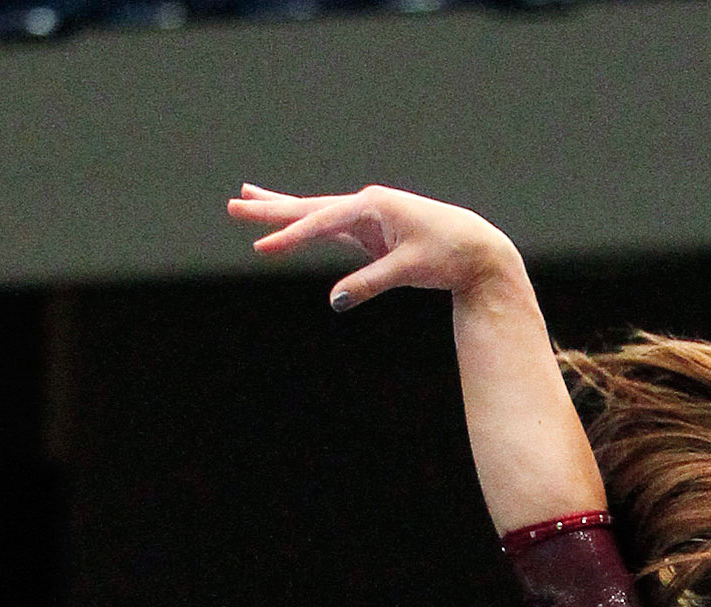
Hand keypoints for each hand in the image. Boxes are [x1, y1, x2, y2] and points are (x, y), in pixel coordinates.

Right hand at [228, 182, 513, 310]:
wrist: (476, 247)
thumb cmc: (447, 254)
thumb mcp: (409, 270)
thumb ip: (370, 284)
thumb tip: (335, 302)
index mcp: (372, 206)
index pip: (322, 221)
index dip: (291, 236)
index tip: (263, 247)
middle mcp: (365, 204)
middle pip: (309, 207)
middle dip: (271, 209)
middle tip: (234, 205)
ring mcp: (366, 216)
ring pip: (315, 212)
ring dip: (281, 209)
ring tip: (246, 199)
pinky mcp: (370, 231)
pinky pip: (330, 226)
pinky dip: (308, 225)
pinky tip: (289, 221)